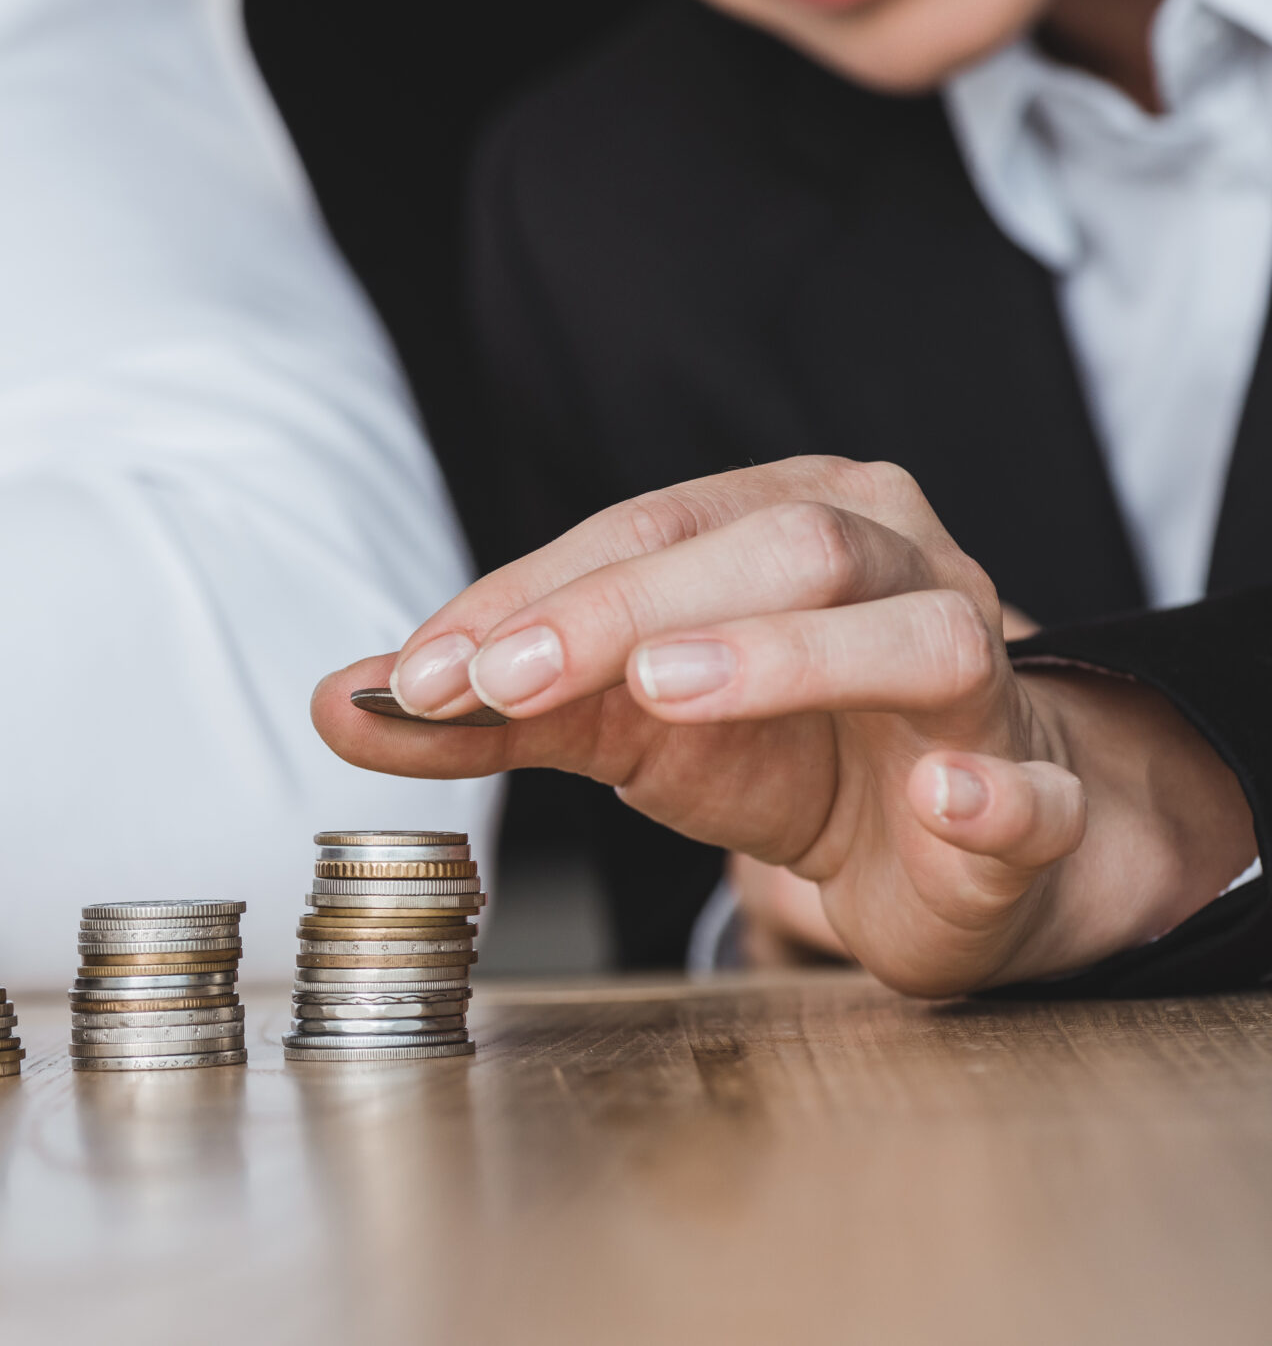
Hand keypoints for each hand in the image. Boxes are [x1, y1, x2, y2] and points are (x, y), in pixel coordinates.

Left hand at [312, 458, 1253, 995]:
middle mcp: (892, 562)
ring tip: (666, 695)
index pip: (643, 532)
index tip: (422, 669)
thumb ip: (489, 709)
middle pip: (770, 547)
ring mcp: (977, 674)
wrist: (943, 845)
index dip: (528, 597)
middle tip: (508, 679)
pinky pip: (1024, 785)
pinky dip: (989, 789)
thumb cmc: (780, 748)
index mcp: (780, 519)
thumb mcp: (617, 721)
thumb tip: (336, 702)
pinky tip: (943, 798)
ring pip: (910, 631)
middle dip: (623, 608)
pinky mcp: (1027, 794)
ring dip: (784, 657)